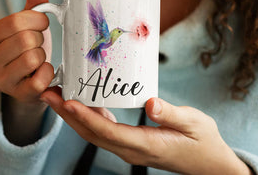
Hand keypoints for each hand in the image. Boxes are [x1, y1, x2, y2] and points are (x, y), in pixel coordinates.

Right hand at [0, 0, 53, 104]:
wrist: (30, 79)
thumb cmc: (30, 47)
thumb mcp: (29, 25)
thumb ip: (33, 6)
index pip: (15, 22)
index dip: (37, 20)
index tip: (43, 23)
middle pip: (25, 40)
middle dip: (40, 39)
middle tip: (39, 43)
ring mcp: (2, 80)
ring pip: (32, 59)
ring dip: (43, 56)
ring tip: (40, 58)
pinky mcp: (17, 95)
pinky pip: (38, 81)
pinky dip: (48, 73)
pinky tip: (45, 71)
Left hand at [40, 89, 252, 174]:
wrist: (209, 164)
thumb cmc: (203, 142)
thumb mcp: (194, 123)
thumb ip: (172, 114)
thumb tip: (151, 103)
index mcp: (145, 145)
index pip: (108, 131)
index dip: (85, 117)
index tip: (67, 101)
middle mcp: (131, 149)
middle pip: (91, 133)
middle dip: (67, 114)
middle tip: (47, 94)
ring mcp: (128, 148)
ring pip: (93, 132)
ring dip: (72, 115)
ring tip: (56, 95)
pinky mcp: (130, 142)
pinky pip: (103, 130)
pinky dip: (88, 116)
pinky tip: (82, 101)